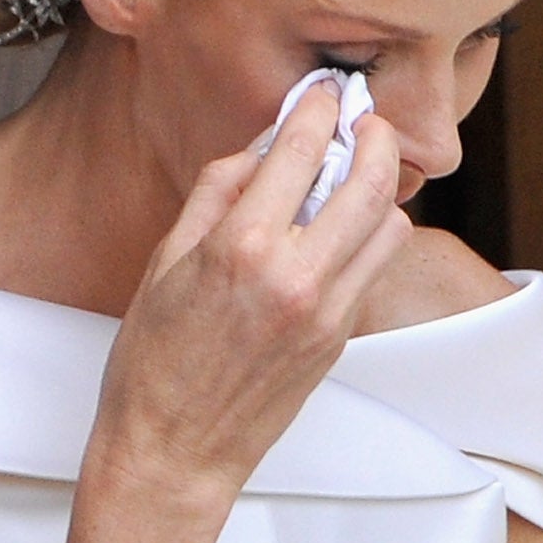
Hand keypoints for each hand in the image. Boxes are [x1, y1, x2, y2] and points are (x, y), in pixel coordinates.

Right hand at [90, 82, 411, 508]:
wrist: (174, 450)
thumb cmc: (153, 363)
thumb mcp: (165, 260)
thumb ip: (218, 192)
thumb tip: (262, 146)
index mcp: (241, 246)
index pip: (302, 151)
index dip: (318, 108)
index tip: (322, 92)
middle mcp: (295, 275)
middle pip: (371, 179)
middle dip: (374, 136)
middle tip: (363, 120)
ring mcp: (327, 310)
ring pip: (389, 223)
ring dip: (379, 188)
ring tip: (355, 174)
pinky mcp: (341, 338)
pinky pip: (374, 267)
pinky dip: (368, 235)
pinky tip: (341, 227)